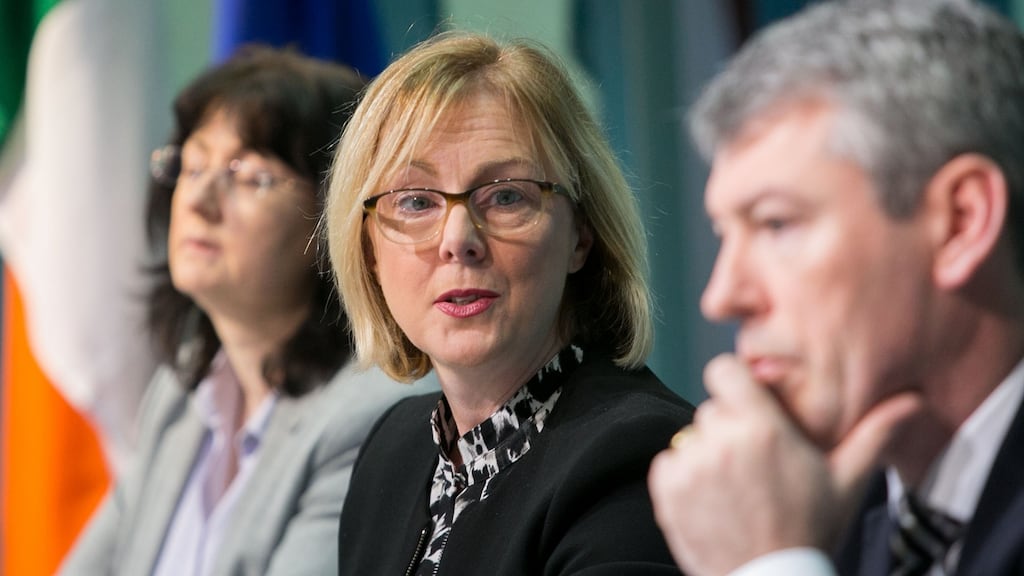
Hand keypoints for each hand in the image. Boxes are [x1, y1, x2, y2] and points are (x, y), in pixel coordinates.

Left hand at [648, 354, 919, 575]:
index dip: (734, 382)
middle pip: (712, 408)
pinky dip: (682, 477)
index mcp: (763, 428)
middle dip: (729, 427)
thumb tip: (912, 401)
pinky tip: (713, 500)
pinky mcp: (667, 489)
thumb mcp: (846, 482)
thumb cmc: (810, 531)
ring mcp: (692, 465)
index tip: (747, 401)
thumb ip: (873, 434)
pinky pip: (667, 462)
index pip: (724, 369)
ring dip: (706, 454)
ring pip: (691, 436)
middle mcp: (723, 440)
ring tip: (736, 488)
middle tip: (754, 463)